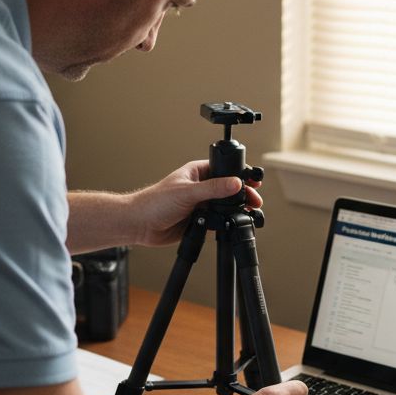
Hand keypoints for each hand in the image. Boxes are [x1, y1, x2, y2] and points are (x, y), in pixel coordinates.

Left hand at [126, 160, 262, 246]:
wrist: (140, 225)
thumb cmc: (155, 202)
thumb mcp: (188, 192)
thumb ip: (214, 188)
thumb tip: (236, 183)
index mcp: (197, 172)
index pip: (225, 169)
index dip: (240, 174)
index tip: (253, 181)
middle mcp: (201, 187)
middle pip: (228, 188)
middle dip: (243, 194)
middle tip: (254, 200)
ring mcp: (201, 204)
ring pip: (224, 205)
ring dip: (235, 209)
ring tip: (248, 212)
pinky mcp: (199, 220)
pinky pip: (218, 220)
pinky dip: (226, 222)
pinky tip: (231, 223)